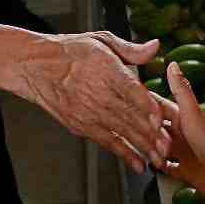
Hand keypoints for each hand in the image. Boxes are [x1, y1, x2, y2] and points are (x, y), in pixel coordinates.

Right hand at [12, 31, 168, 173]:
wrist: (36, 66)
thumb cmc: (69, 51)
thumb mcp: (102, 40)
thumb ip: (131, 49)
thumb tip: (155, 47)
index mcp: (106, 70)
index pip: (130, 91)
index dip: (147, 105)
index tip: (162, 117)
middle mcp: (98, 94)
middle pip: (129, 116)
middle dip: (151, 133)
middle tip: (169, 146)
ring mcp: (89, 112)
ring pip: (121, 132)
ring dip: (142, 147)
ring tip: (159, 159)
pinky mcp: (82, 126)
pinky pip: (107, 142)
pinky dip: (123, 154)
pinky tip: (137, 163)